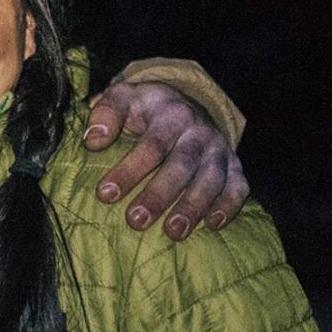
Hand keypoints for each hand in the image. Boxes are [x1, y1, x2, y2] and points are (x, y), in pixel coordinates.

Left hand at [83, 82, 249, 239]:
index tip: (105, 194)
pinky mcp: (234, 167)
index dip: (129, 169)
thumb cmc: (146, 108)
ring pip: (210, 178)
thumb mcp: (123, 97)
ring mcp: (219, 150)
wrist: (186, 102)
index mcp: (170, 113)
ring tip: (173, 233)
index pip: (150, 144)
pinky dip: (229, 205)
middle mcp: (199, 131)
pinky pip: (238, 186)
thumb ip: (105, 113)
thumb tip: (93, 141)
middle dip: (159, 195)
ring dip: (192, 206)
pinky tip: (213, 224)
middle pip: (181, 165)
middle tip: (135, 220)